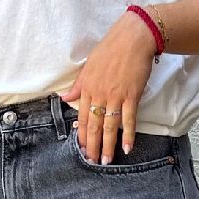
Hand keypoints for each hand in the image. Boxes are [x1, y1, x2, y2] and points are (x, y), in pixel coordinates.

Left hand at [59, 9, 159, 162]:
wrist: (133, 37)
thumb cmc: (111, 48)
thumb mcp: (89, 65)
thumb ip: (78, 85)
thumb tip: (64, 97)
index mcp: (87, 88)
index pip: (82, 117)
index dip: (81, 134)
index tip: (81, 148)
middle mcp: (99, 94)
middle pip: (93, 125)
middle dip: (92, 146)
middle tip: (91, 162)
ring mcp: (116, 96)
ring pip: (109, 126)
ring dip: (107, 145)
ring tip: (106, 161)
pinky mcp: (131, 95)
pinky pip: (129, 119)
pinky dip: (128, 135)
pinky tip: (127, 148)